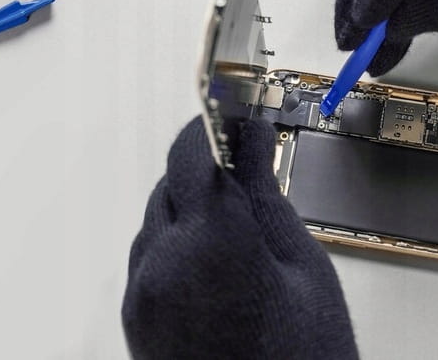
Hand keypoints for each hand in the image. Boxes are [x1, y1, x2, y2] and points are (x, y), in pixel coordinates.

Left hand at [122, 117, 357, 359]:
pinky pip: (149, 255)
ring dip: (192, 208)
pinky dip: (177, 243)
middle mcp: (161, 265)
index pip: (195, 150)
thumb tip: (254, 142)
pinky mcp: (135, 317)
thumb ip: (266, 194)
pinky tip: (216, 264)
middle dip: (207, 170)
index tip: (236, 120)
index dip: (216, 127)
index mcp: (211, 242)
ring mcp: (142, 295)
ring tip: (239, 233)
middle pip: (173, 181)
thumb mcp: (302, 266)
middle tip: (248, 176)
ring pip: (158, 217)